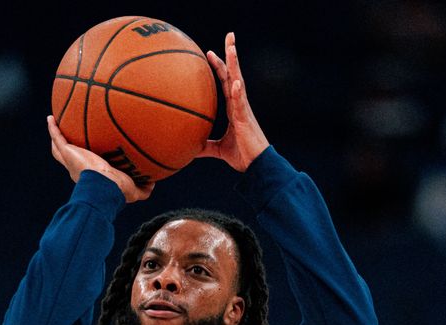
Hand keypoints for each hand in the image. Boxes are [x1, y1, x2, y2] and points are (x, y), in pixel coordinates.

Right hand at [47, 116, 154, 202]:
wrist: (104, 187)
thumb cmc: (117, 191)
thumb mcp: (133, 190)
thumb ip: (143, 189)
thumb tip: (153, 184)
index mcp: (92, 176)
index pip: (89, 168)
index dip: (89, 161)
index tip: (93, 155)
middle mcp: (79, 168)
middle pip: (71, 157)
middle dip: (70, 149)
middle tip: (72, 138)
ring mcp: (72, 160)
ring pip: (59, 148)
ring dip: (57, 137)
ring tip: (55, 125)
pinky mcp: (67, 153)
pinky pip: (57, 137)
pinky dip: (52, 128)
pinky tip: (50, 117)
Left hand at [198, 33, 268, 171]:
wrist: (256, 166)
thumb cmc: (242, 156)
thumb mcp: (218, 150)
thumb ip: (205, 146)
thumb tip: (189, 148)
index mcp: (234, 109)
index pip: (225, 82)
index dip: (220, 67)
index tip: (209, 54)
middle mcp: (240, 104)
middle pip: (234, 74)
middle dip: (231, 55)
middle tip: (229, 36)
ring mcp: (244, 110)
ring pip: (239, 82)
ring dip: (235, 65)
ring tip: (232, 48)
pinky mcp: (246, 119)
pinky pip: (241, 103)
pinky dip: (238, 92)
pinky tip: (234, 81)